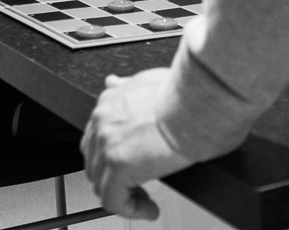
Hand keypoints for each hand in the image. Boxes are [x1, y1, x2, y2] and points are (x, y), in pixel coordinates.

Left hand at [81, 68, 193, 218]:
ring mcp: (107, 145)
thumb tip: (112, 82)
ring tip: (145, 199)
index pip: (97, 138)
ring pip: (101, 183)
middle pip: (94, 161)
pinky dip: (130, 209)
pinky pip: (113, 201)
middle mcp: (103, 122)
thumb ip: (126, 85)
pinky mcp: (119, 167)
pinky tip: (150, 209)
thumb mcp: (148, 79)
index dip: (111, 156)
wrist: (194, 101)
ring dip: (123, 195)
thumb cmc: (183, 92)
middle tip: (137, 184)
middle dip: (113, 176)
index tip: (130, 164)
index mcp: (109, 103)